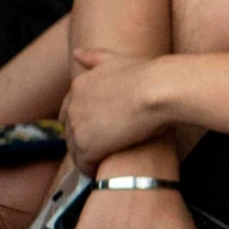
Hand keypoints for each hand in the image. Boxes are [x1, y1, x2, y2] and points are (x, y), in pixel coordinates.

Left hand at [63, 48, 167, 171]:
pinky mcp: (87, 146)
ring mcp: (78, 126)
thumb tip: (77, 54)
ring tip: (105, 167)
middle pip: (70, 132)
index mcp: (79, 85)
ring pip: (75, 150)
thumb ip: (96, 57)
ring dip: (87, 159)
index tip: (99, 133)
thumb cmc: (149, 74)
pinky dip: (92, 171)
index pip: (69, 111)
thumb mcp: (119, 59)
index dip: (84, 124)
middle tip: (104, 152)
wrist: (160, 90)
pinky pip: (84, 165)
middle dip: (84, 143)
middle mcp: (73, 105)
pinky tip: (104, 174)